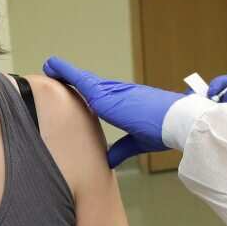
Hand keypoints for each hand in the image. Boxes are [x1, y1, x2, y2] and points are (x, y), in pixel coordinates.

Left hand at [43, 57, 226, 167]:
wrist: (176, 121)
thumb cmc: (163, 130)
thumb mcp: (137, 141)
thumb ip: (121, 148)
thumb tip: (107, 159)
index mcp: (125, 102)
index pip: (101, 94)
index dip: (87, 89)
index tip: (73, 85)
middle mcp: (118, 92)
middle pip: (90, 85)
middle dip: (73, 79)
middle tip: (55, 71)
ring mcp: (111, 91)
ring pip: (83, 80)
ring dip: (66, 73)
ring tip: (50, 66)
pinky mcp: (104, 94)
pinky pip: (79, 80)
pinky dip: (65, 72)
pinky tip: (52, 66)